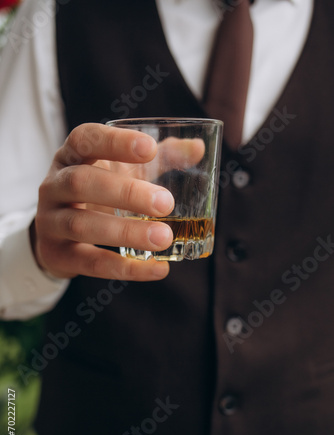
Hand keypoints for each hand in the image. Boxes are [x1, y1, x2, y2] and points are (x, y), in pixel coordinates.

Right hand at [30, 123, 175, 281]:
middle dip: (126, 192)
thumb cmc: (97, 194)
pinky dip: (126, 268)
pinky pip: (90, 262)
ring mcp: (50, 221)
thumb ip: (160, 158)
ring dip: (125, 232)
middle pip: (81, 182)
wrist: (58, 235)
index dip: (115, 142)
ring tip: (164, 238)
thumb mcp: (122, 171)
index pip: (85, 139)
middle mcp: (54, 185)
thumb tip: (199, 148)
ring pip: (82, 224)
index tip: (150, 148)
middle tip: (166, 203)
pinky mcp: (57, 255)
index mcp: (71, 156)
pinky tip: (158, 268)